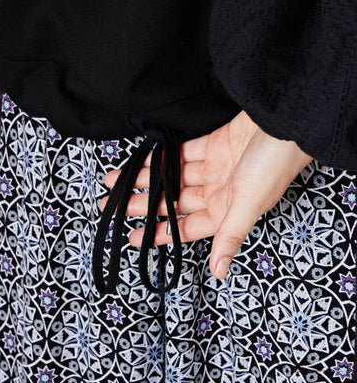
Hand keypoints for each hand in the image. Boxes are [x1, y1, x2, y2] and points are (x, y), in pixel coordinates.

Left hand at [99, 110, 313, 279]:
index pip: (185, 229)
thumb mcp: (249, 204)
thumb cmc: (272, 165)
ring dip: (146, 178)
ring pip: (172, 177)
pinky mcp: (211, 145)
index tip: (132, 238)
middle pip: (172, 202)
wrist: (283, 122)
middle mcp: (217, 192)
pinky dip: (162, 157)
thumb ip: (230, 236)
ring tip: (116, 180)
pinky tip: (143, 160)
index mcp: (226, 211)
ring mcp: (213, 168)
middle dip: (142, 204)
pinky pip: (180, 153)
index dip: (159, 234)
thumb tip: (219, 272)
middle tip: (110, 204)